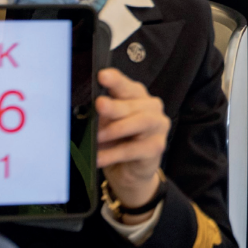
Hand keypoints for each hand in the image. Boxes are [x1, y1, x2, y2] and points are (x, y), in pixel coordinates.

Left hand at [97, 68, 170, 222]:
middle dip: (115, 105)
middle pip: (133, 103)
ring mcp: (158, 127)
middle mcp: (151, 108)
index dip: (116, 80)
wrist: (130, 173)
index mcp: (137, 97)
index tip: (103, 75)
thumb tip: (89, 114)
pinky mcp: (157, 147)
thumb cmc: (117, 143)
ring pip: (140, 122)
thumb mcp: (105, 126)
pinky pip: (134, 149)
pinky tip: (99, 158)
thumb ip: (101, 117)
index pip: (126, 86)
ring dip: (116, 129)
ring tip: (97, 137)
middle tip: (99, 105)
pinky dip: (114, 154)